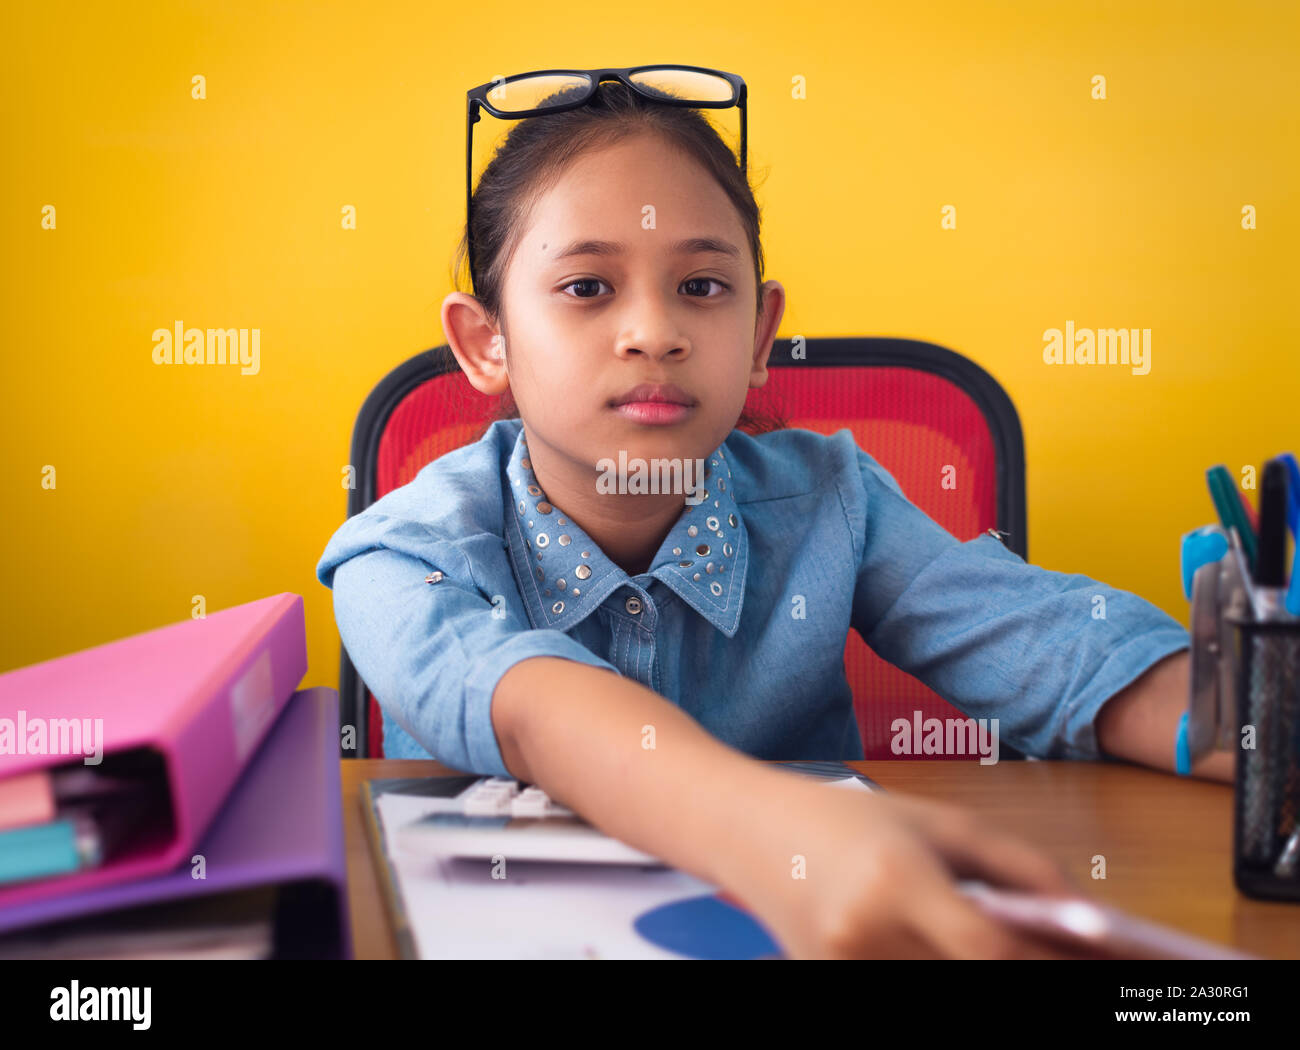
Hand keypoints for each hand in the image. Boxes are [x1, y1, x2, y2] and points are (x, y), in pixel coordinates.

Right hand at [724, 778, 1090, 958]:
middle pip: (971, 983)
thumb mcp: (938, 822)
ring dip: (982, 973)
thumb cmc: (846, 819)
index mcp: (894, 880)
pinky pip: (906, 991)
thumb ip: (1019, 866)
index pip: (988, 946)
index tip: (1100, 962)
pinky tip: (953, 953)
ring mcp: (842, 973)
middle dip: (1024, 973)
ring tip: (1014, 950)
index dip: (1048, 963)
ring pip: (942, 990)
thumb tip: (1088, 920)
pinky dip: (942, 976)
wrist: (749, 832)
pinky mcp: (829, 989)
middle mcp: (864, 938)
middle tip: (1075, 960)